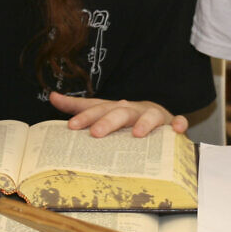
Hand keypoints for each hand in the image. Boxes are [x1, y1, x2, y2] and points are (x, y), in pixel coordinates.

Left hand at [49, 92, 188, 137]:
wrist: (157, 117)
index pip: (98, 109)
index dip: (85, 116)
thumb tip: (51, 96)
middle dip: (108, 122)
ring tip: (137, 134)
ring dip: (144, 123)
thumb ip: (78, 106)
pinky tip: (178, 130)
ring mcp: (153, 115)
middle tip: (96, 134)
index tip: (71, 126)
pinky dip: (179, 125)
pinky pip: (177, 122)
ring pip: (149, 116)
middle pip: (120, 113)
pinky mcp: (171, 123)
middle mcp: (133, 109)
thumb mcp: (102, 111)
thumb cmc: (126, 118)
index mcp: (115, 108)